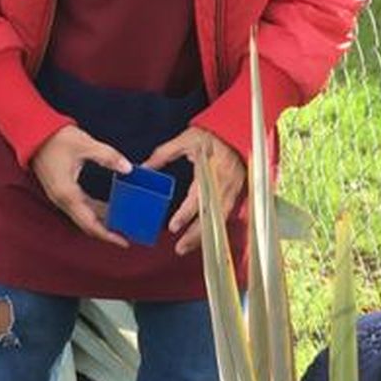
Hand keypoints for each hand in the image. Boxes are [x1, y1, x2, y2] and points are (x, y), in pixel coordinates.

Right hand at [30, 125, 131, 245]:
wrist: (32, 132)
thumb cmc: (56, 137)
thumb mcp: (85, 144)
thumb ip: (108, 157)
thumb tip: (128, 168)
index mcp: (67, 193)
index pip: (90, 223)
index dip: (107, 235)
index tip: (123, 242)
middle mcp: (62, 200)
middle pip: (87, 225)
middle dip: (107, 232)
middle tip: (127, 234)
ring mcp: (59, 197)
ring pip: (83, 218)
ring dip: (101, 221)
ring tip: (121, 221)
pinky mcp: (59, 192)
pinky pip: (79, 209)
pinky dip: (93, 212)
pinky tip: (107, 208)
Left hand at [147, 126, 246, 256]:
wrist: (236, 133)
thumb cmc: (211, 136)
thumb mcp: (186, 139)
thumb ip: (164, 154)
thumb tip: (144, 168)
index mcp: (210, 171)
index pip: (197, 198)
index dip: (186, 214)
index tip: (173, 227)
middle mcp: (223, 185)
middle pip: (210, 217)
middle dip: (194, 235)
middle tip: (179, 248)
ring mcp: (232, 192)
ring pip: (218, 221)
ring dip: (203, 237)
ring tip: (186, 247)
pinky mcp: (236, 196)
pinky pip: (224, 218)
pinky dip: (213, 230)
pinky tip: (202, 239)